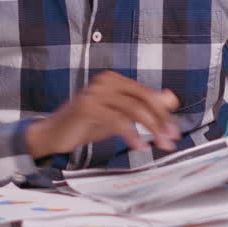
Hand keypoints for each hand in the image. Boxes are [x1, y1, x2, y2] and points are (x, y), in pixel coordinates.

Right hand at [25, 70, 180, 158]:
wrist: (54, 135)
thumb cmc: (85, 124)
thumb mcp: (119, 115)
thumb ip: (142, 106)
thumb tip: (171, 98)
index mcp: (113, 79)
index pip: (146, 93)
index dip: (163, 112)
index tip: (173, 131)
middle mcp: (105, 81)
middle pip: (143, 98)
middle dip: (161, 120)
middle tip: (171, 139)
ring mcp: (95, 93)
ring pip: (134, 109)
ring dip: (151, 129)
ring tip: (160, 145)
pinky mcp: (88, 107)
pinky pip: (118, 120)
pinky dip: (132, 135)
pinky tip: (139, 146)